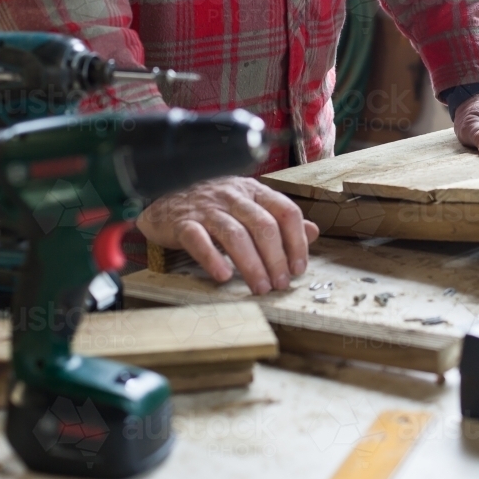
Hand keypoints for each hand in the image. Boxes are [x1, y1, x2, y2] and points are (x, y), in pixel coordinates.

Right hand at [137, 176, 319, 293]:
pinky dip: (212, 259)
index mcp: (254, 191)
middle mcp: (233, 196)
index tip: (299, 268)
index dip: (296, 242)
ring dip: (251, 265)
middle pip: (263, 226)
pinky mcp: (182, 222)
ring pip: (235, 235)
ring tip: (260, 287)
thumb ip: (281, 219)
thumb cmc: (214, 205)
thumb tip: (313, 232)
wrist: (165, 198)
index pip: (285, 212)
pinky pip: (199, 240)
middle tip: (280, 284)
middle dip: (276, 259)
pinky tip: (224, 276)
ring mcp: (207, 208)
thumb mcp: (251, 205)